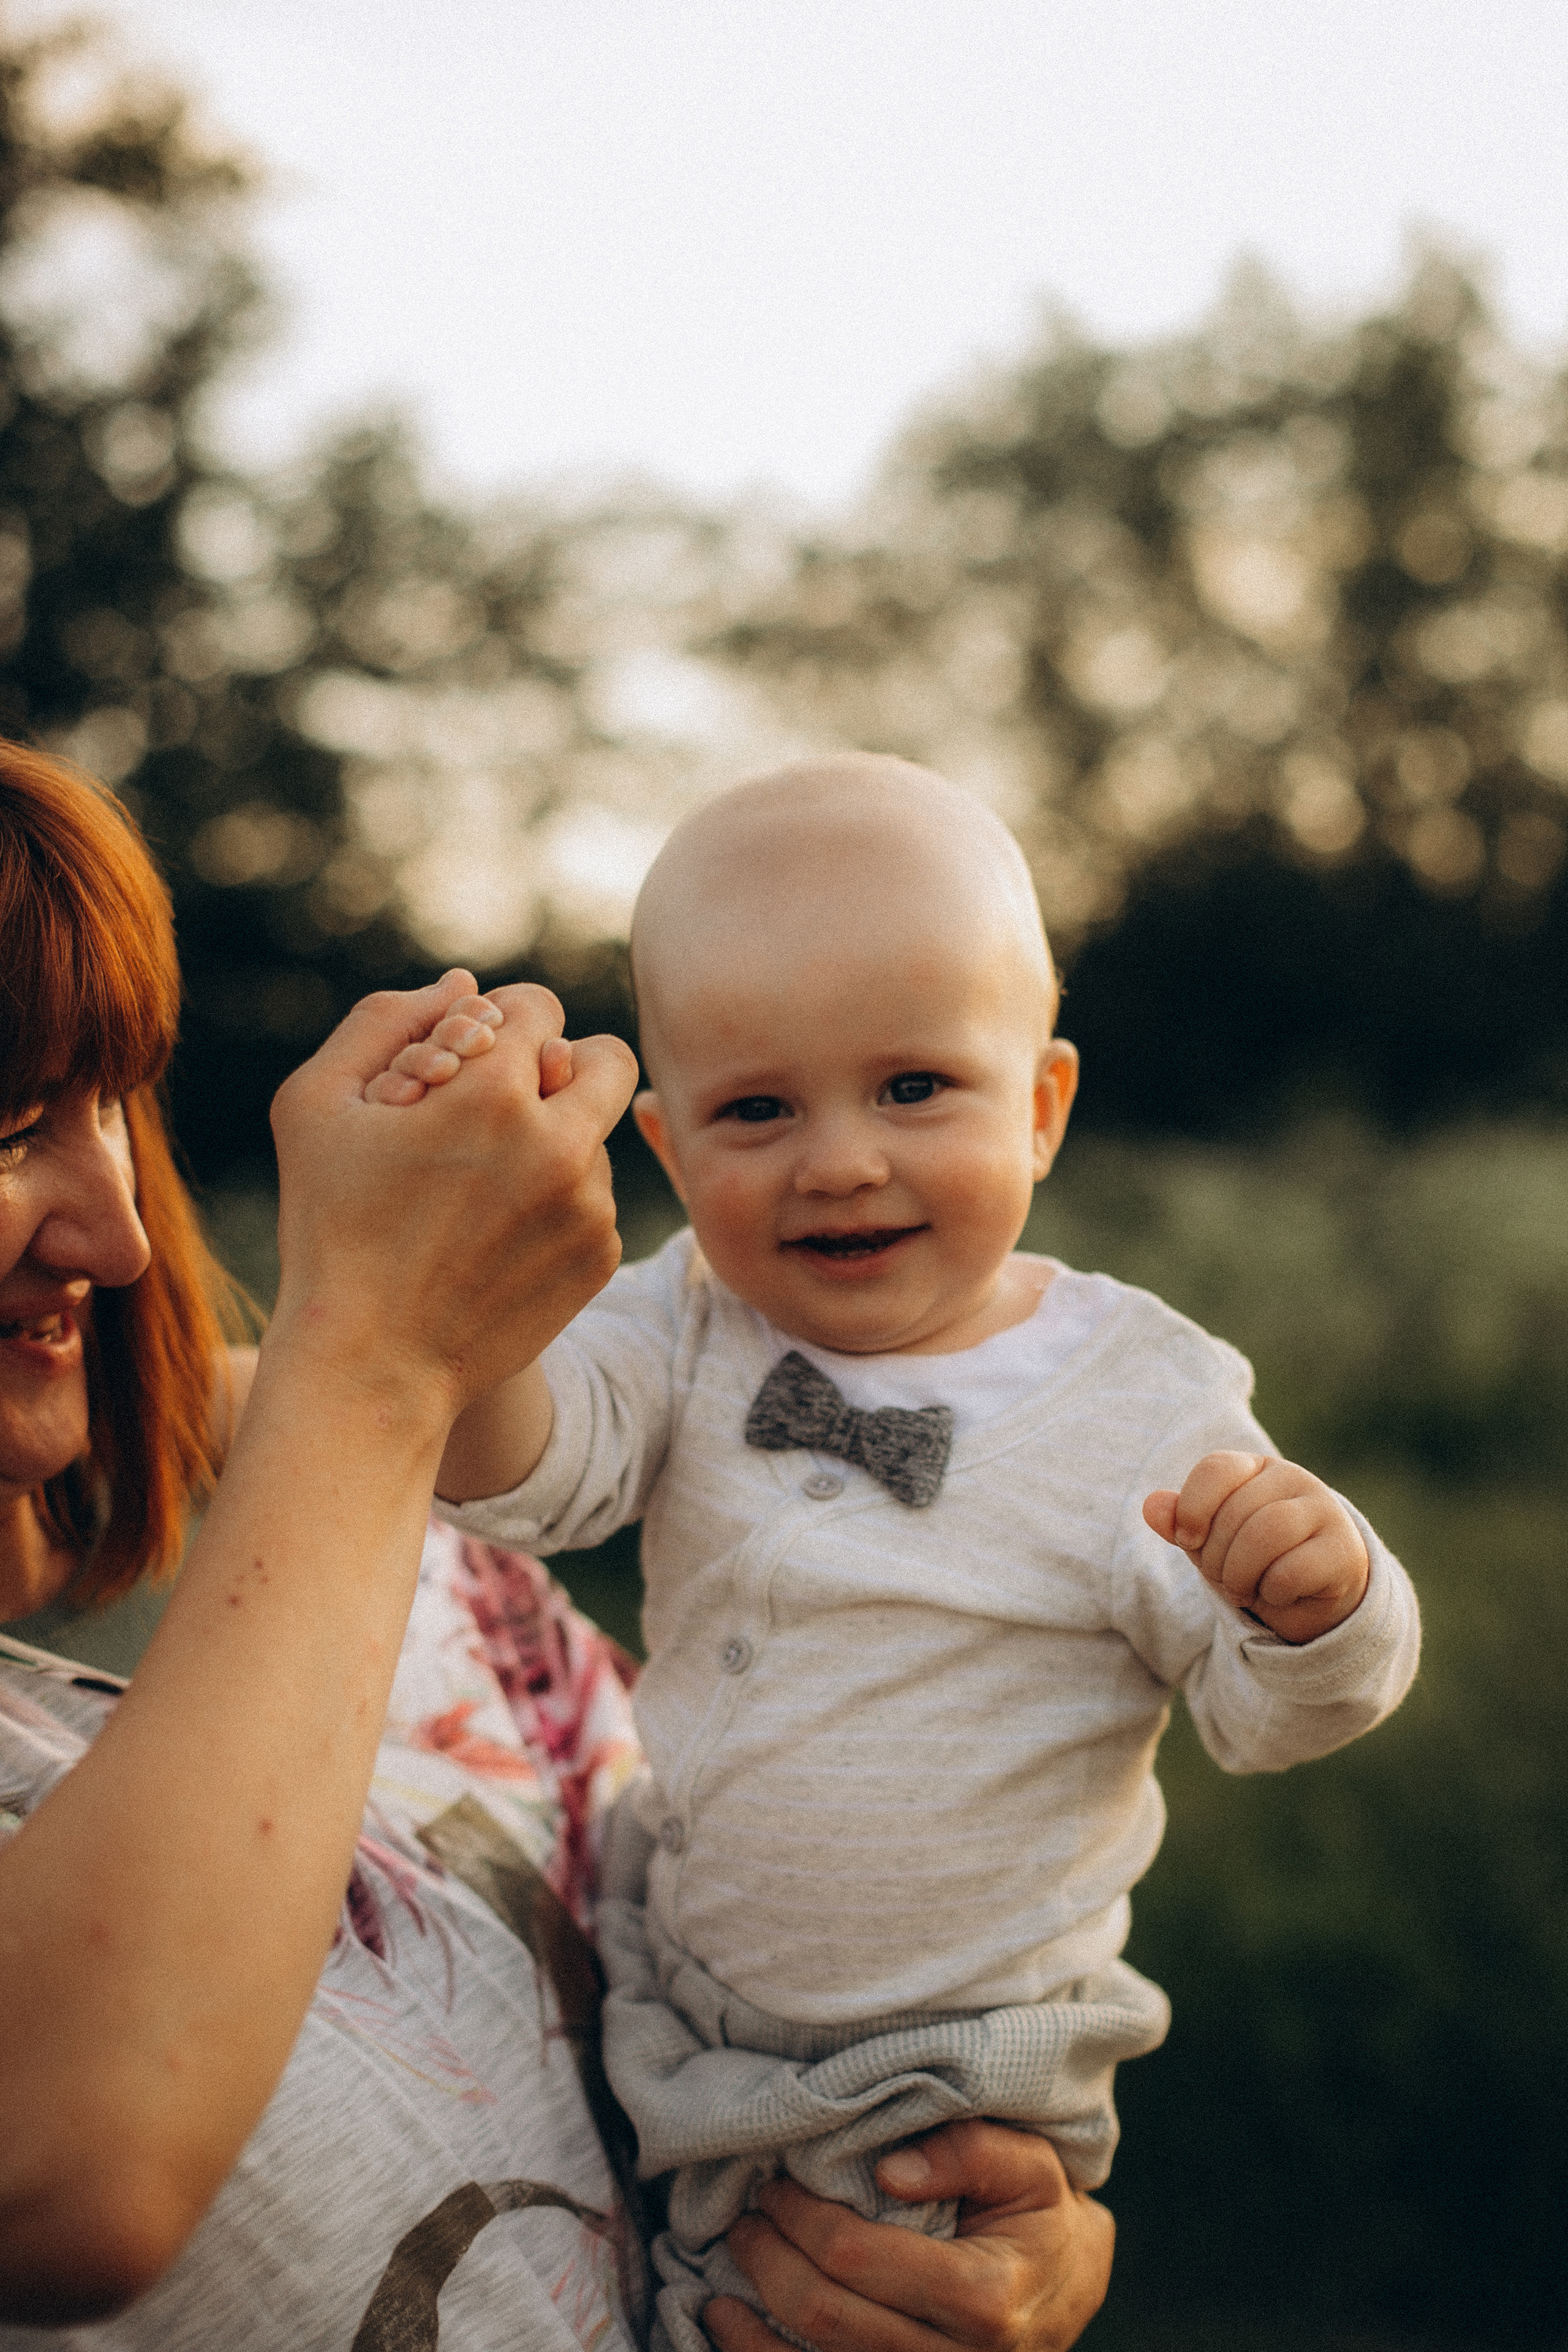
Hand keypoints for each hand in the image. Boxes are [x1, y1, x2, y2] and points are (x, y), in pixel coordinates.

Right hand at [269, 969, 637, 1416]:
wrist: (371, 1362)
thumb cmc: (328, 1227)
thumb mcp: (315, 1105)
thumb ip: (383, 1020)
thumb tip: (464, 982)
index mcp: (492, 1093)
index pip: (540, 1007)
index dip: (500, 1025)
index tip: (472, 1060)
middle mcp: (559, 1144)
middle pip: (608, 1059)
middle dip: (567, 1065)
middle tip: (516, 1099)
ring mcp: (588, 1205)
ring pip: (596, 1136)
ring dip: (554, 1143)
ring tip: (481, 1189)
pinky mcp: (601, 1256)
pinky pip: (595, 1199)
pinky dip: (557, 1205)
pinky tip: (495, 1237)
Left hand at [706, 2121, 1113, 2351]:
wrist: (1067, 2288)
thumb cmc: (1038, 2215)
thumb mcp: (1030, 2165)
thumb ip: (968, 2152)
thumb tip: (888, 2168)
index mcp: (984, 2297)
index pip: (857, 2258)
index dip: (801, 2217)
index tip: (775, 2181)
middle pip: (825, 2316)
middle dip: (769, 2258)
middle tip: (747, 2214)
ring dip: (752, 2322)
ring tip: (725, 2270)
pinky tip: (730, 2327)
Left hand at [1143, 1450, 1368, 1643]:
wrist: (1311, 1597)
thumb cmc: (1253, 1560)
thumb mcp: (1211, 1541)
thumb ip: (1181, 1522)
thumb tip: (1150, 1506)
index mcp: (1256, 1468)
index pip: (1217, 1468)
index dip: (1192, 1507)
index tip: (1187, 1540)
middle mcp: (1294, 1479)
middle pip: (1238, 1511)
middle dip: (1217, 1557)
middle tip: (1224, 1579)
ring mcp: (1325, 1511)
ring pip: (1267, 1532)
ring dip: (1241, 1574)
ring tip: (1242, 1589)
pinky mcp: (1345, 1550)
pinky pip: (1294, 1569)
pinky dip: (1273, 1591)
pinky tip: (1276, 1594)